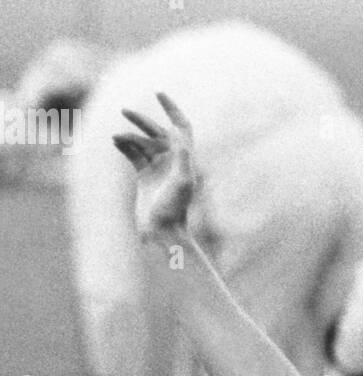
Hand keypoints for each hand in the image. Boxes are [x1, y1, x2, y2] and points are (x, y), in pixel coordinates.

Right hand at [112, 93, 197, 238]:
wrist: (162, 231)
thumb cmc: (174, 209)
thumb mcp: (182, 182)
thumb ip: (183, 156)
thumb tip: (176, 132)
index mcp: (184, 159)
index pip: (181, 127)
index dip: (172, 109)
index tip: (159, 93)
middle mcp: (172, 161)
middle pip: (157, 132)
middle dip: (141, 121)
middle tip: (124, 111)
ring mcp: (157, 168)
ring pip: (142, 142)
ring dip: (129, 136)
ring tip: (117, 137)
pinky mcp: (144, 176)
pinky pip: (132, 154)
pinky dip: (124, 146)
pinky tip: (115, 143)